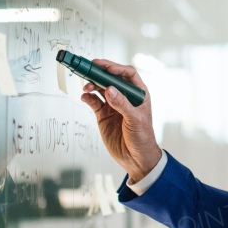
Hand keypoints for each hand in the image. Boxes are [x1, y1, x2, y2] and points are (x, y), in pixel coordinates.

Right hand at [80, 59, 161, 180]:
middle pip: (111, 78)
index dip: (117, 68)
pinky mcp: (103, 115)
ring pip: (101, 89)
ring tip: (87, 86)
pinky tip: (85, 96)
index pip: (128, 74)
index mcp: (139, 94)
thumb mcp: (135, 120)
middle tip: (90, 68)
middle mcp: (125, 97)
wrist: (136, 159)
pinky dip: (88, 97)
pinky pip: (94, 102)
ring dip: (93, 85)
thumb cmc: (143, 138)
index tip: (106, 67)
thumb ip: (122, 104)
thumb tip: (109, 89)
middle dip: (101, 72)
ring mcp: (113, 105)